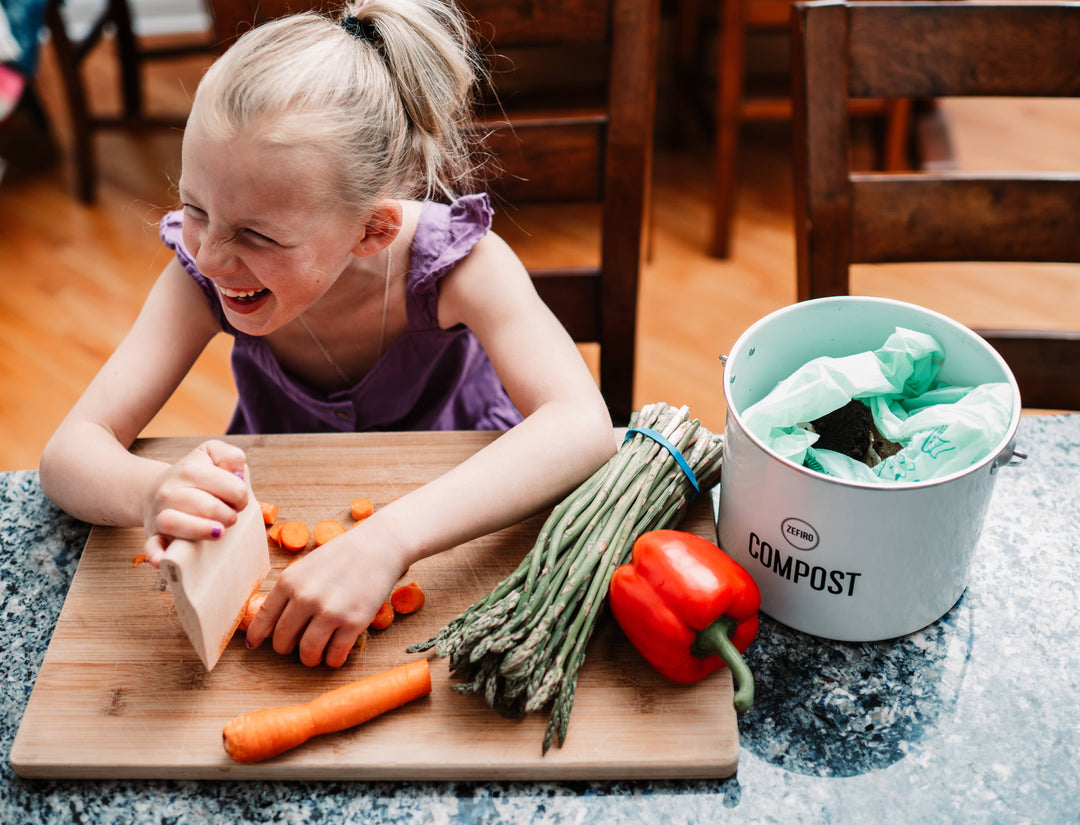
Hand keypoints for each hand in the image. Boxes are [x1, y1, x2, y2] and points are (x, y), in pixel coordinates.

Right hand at [143, 439, 248, 564]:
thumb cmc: (195, 477)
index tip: (238, 500)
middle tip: (229, 516)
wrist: (156, 490)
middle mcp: (170, 491)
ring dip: (202, 530)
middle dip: (228, 515)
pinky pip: (152, 546)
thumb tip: (238, 474)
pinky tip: (162, 559)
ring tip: (218, 531)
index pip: (230, 487)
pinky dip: (156, 553)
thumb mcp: (212, 454)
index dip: (242, 496)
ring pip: (175, 523)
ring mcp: (159, 514)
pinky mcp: (153, 535)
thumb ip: (230, 457)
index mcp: (189, 470)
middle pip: (207, 506)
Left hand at [245, 523, 406, 667]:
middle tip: (296, 646)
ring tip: (316, 654)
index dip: (258, 636)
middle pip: (283, 641)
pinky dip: (333, 660)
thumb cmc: (342, 555)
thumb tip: (273, 623)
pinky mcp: (353, 622)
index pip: (264, 618)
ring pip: (307, 653)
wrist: (379, 546)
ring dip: (310, 658)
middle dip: (287, 648)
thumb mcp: (307, 567)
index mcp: (290, 582)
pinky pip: (335, 655)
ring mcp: (329, 611)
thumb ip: (290, 592)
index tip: (254, 645)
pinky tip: (335, 655)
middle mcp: (305, 598)